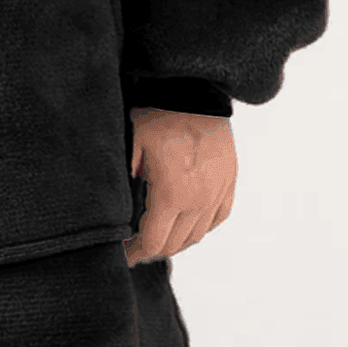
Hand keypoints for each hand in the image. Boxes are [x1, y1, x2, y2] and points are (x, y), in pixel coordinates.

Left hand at [123, 107, 235, 262]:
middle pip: (175, 244)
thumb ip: (126, 183)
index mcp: (171, 196)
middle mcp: (199, 201)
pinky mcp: (229, 181)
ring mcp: (217, 192)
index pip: (153, 243)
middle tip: (136, 245)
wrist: (194, 92)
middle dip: (152, 249)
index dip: (135, 253)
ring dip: (176, 240)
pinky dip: (200, 226)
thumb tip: (118, 210)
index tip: (123, 255)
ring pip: (196, 235)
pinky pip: (216, 217)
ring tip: (158, 235)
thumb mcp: (131, 149)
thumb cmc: (158, 116)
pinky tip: (186, 223)